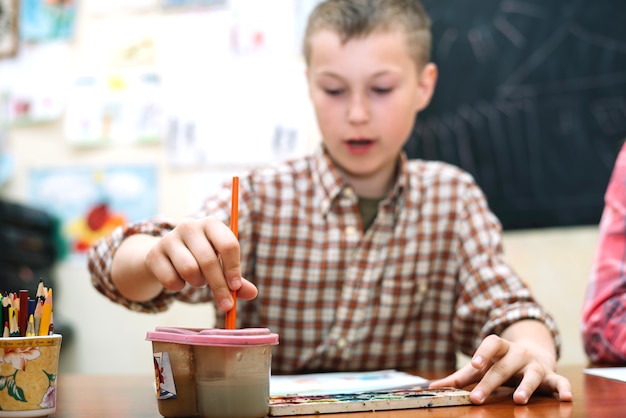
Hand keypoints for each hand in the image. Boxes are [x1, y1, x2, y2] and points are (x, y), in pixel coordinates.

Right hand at [145, 216, 257, 310]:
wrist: (165, 256)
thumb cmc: (200, 258)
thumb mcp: (220, 265)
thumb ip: (236, 279)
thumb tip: (252, 293)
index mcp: (212, 224)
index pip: (228, 244)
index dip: (233, 268)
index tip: (235, 287)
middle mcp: (190, 226)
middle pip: (208, 260)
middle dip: (219, 286)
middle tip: (226, 305)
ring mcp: (169, 238)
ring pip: (189, 270)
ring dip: (197, 283)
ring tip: (198, 280)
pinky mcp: (154, 254)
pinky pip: (171, 280)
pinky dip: (179, 287)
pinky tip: (180, 279)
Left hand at [429, 334, 572, 404]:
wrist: (533, 354)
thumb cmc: (500, 363)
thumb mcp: (482, 367)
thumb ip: (460, 377)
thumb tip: (431, 386)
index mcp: (500, 348)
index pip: (491, 343)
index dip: (482, 353)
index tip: (474, 365)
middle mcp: (517, 354)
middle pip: (503, 367)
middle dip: (489, 383)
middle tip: (477, 398)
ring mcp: (535, 364)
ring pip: (531, 374)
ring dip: (526, 386)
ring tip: (519, 400)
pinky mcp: (551, 376)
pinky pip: (559, 381)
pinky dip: (563, 388)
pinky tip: (566, 397)